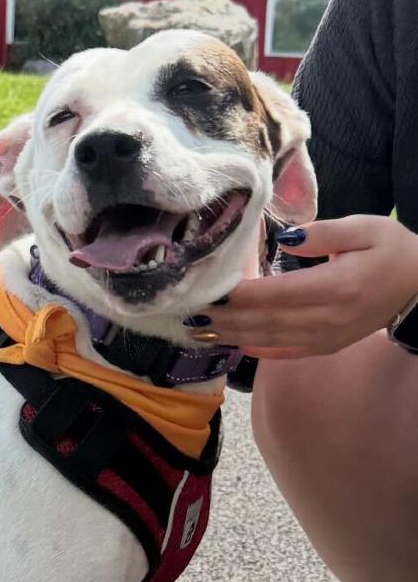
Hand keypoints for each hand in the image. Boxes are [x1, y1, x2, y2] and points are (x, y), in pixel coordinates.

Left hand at [187, 215, 417, 358]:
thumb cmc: (391, 251)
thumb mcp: (364, 228)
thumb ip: (322, 233)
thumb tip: (285, 238)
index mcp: (336, 286)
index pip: (276, 294)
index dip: (239, 295)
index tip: (209, 290)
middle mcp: (327, 318)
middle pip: (265, 321)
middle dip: (225, 318)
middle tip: (190, 312)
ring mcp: (326, 338)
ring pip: (269, 339)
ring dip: (231, 335)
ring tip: (199, 330)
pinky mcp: (325, 347)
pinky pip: (284, 353)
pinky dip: (255, 349)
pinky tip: (231, 342)